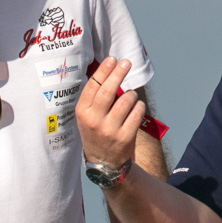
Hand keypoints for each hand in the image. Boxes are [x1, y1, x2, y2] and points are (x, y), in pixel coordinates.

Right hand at [75, 57, 148, 172]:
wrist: (104, 163)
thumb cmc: (96, 133)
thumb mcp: (87, 117)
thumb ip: (94, 98)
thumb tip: (107, 69)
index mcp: (82, 113)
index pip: (92, 87)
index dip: (103, 71)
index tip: (112, 59)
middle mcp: (94, 121)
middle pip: (108, 91)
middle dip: (118, 73)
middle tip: (126, 63)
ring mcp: (110, 129)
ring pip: (126, 99)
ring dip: (131, 94)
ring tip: (130, 97)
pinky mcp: (126, 136)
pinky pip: (138, 111)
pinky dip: (139, 106)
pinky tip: (135, 108)